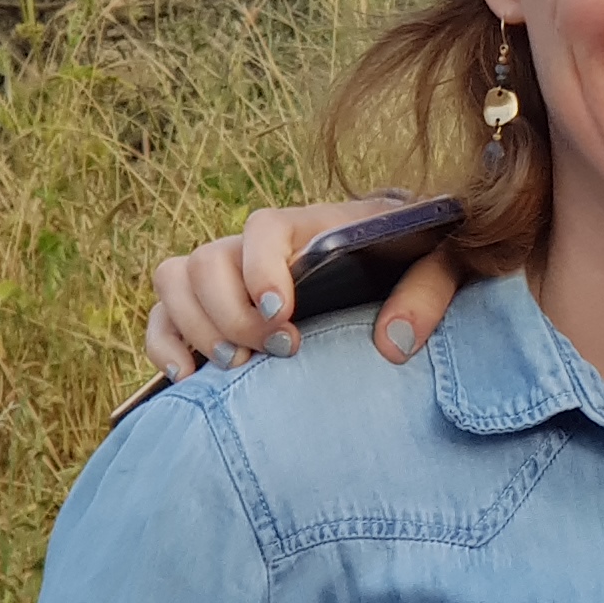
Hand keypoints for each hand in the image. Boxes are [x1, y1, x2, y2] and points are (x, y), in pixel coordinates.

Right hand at [144, 200, 461, 375]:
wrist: (398, 259)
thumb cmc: (415, 258)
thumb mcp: (440, 264)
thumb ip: (428, 293)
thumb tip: (393, 342)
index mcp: (309, 225)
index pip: (264, 228)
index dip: (262, 269)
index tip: (282, 314)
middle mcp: (256, 245)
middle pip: (207, 260)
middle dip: (231, 313)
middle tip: (274, 351)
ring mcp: (226, 275)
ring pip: (174, 280)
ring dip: (194, 325)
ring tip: (236, 365)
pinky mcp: (209, 309)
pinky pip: (163, 316)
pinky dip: (164, 344)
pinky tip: (189, 377)